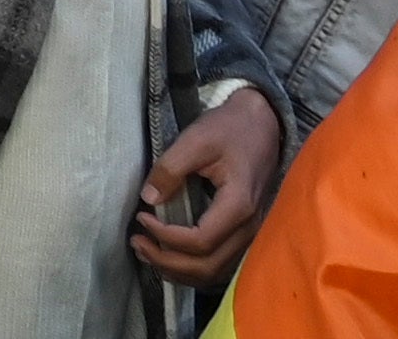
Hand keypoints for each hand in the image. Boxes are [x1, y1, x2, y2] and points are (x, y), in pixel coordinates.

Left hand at [128, 85, 281, 282]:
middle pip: (207, 265)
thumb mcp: (196, 140)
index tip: (141, 217)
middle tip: (136, 242)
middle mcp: (249, 228)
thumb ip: (170, 169)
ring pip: (214, 271)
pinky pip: (219, 263)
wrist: (262, 125)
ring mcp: (249, 234)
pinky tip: (168, 256)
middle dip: (167, 260)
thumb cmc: (230, 129)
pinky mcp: (243, 233)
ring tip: (145, 251)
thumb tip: (148, 199)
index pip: (200, 241)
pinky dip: (191, 268)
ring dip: (177, 269)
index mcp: (238, 206)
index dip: (166, 236)